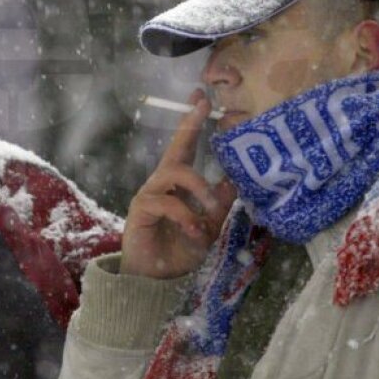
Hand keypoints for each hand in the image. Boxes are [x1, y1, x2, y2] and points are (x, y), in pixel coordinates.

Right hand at [120, 90, 236, 278]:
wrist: (154, 279)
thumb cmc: (179, 251)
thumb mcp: (209, 225)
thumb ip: (220, 203)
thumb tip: (237, 180)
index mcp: (177, 185)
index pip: (185, 148)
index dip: (192, 123)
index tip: (200, 99)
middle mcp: (161, 184)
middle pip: (175, 150)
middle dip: (189, 126)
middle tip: (204, 108)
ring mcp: (149, 195)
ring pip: (176, 172)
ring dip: (200, 189)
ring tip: (211, 212)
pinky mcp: (141, 209)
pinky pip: (168, 202)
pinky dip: (187, 217)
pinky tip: (195, 233)